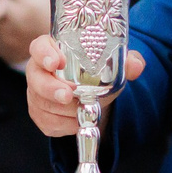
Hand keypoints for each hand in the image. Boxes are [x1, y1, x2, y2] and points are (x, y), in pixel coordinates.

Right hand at [25, 34, 144, 138]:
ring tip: (83, 110)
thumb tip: (135, 65)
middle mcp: (39, 71)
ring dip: (64, 111)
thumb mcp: (112, 63)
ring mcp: (35, 93)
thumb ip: (125, 61)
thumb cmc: (96, 72)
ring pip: (42, 103)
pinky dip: (63, 125)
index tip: (57, 62)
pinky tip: (77, 122)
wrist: (92, 93)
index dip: (45, 54)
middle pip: (36, 78)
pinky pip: (47, 122)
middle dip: (51, 88)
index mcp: (53, 51)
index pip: (40, 48)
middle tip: (68, 95)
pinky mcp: (39, 113)